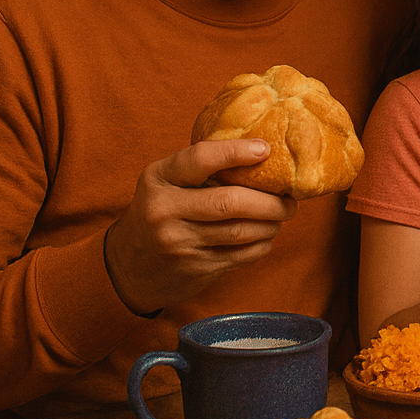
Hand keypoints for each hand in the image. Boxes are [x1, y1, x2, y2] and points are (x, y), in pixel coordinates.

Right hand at [104, 139, 298, 314]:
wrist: (129, 264)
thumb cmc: (161, 210)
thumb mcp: (166, 181)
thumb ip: (202, 166)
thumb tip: (263, 150)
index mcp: (158, 178)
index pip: (201, 159)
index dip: (237, 152)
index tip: (266, 150)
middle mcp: (164, 210)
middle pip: (231, 202)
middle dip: (270, 201)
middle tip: (289, 200)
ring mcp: (178, 243)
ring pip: (241, 231)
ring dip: (271, 224)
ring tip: (280, 217)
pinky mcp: (194, 268)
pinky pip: (242, 255)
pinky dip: (262, 245)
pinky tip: (264, 236)